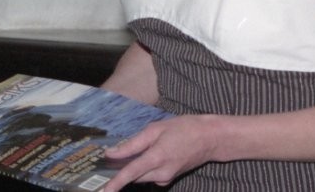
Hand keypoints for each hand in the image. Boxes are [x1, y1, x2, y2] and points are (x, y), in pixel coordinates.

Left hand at [102, 115, 217, 191]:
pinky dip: (146, 168)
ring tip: (135, 150)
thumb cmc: (184, 129)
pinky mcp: (170, 178)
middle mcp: (161, 173)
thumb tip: (112, 153)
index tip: (104, 191)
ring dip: (135, 167)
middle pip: (134, 176)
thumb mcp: (156, 129)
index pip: (131, 173)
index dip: (116, 182)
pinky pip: (151, 176)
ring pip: (142, 177)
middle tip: (113, 156)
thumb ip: (133, 143)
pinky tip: (151, 153)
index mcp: (156, 157)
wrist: (210, 138)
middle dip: (123, 169)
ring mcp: (167, 178)